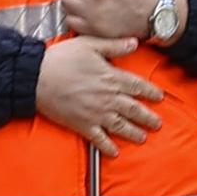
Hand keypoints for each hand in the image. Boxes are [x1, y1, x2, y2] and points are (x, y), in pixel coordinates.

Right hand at [32, 35, 161, 148]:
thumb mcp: (89, 44)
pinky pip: (99, 139)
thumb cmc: (62, 59)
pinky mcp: (82, 124)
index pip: (139, 86)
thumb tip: (135, 43)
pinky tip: (115, 153)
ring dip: (134, 133)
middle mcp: (108, 98)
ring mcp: (96, 114)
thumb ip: (114, 46)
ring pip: (121, 126)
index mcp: (111, 78)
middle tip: (157, 124)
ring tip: (143, 138)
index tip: (159, 97)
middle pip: (134, 110)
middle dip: (148, 118)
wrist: (37, 78)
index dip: (151, 93)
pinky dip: (108, 147)